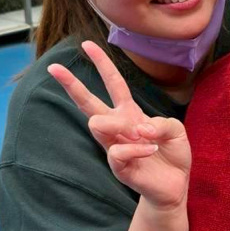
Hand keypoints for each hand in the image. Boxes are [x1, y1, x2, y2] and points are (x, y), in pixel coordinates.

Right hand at [48, 41, 190, 210]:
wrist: (174, 186)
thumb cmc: (172, 155)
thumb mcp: (176, 130)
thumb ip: (162, 123)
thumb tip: (139, 128)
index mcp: (129, 113)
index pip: (113, 83)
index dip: (102, 63)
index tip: (87, 44)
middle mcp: (117, 128)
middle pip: (88, 102)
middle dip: (71, 84)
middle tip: (53, 68)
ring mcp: (114, 147)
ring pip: (97, 124)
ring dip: (120, 125)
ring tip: (141, 135)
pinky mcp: (117, 167)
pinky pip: (118, 151)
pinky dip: (137, 148)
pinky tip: (150, 150)